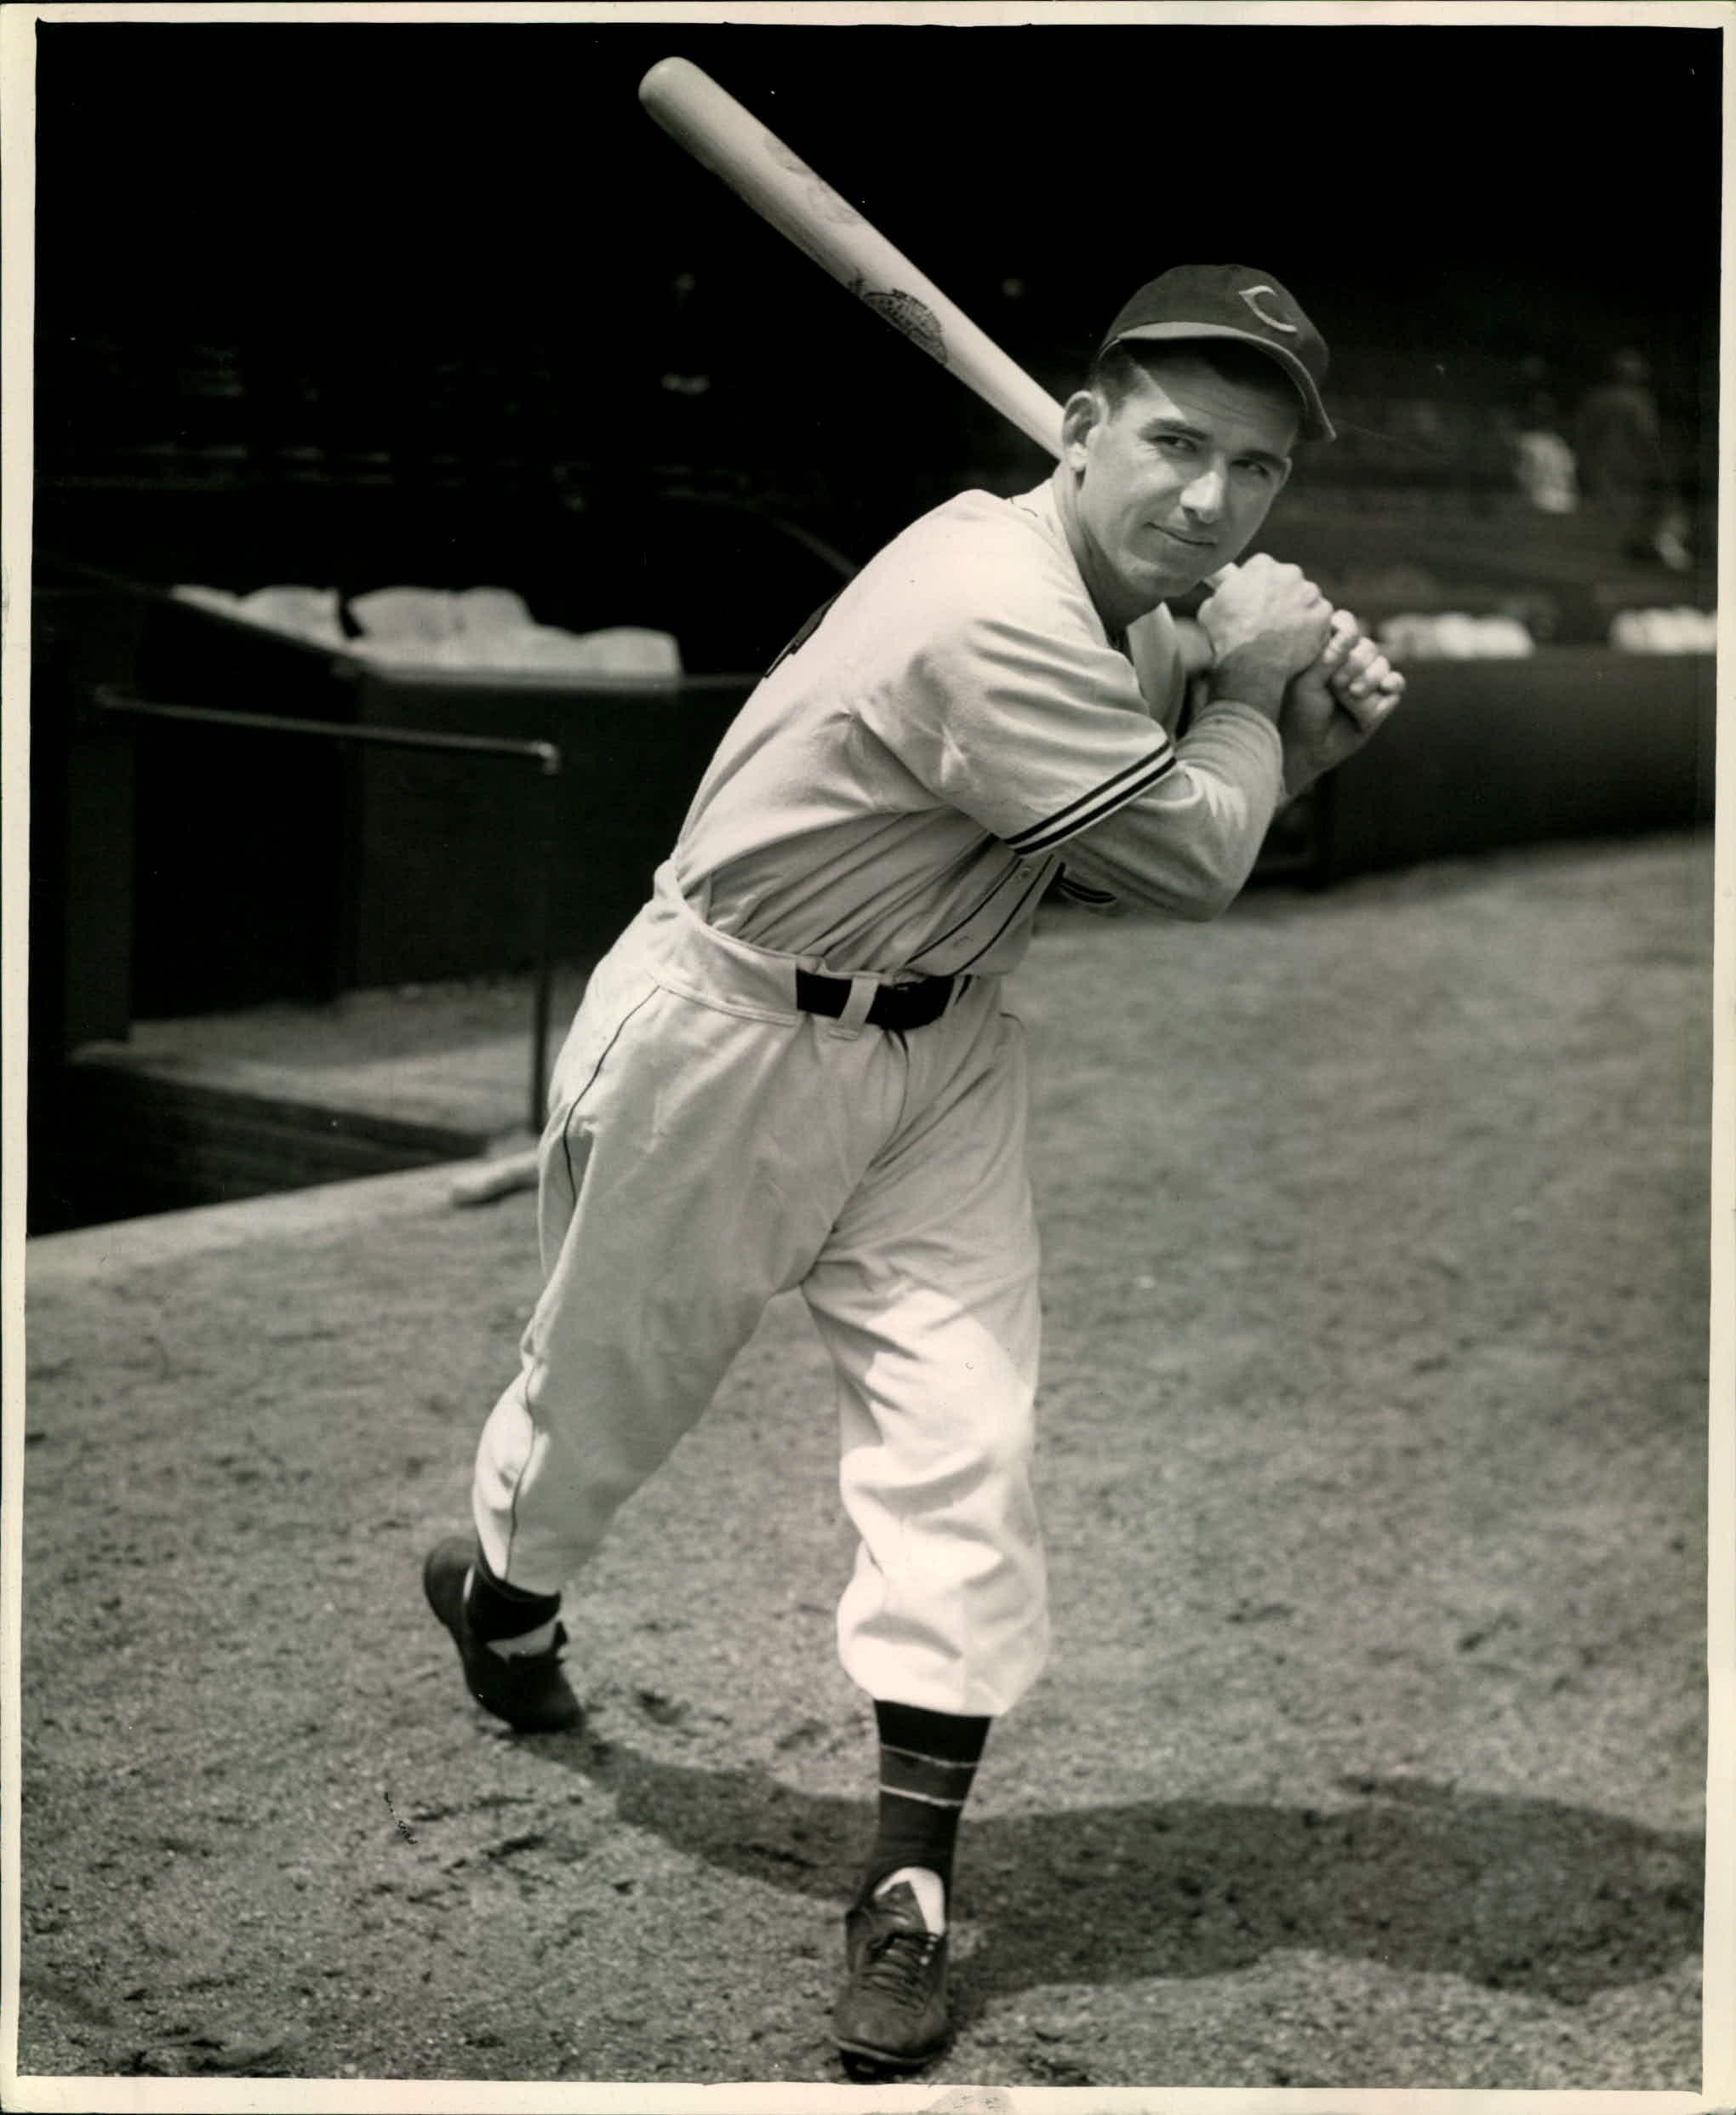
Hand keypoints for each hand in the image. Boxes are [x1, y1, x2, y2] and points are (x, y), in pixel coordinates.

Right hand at [1198, 555, 1334, 715]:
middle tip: (1272, 619)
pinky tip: (1298, 642)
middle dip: (1283, 596)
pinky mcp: (1323, 614)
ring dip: (1299, 611)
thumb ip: (1224, 592)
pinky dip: (1313, 628)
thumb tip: (1223, 590)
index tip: (1257, 601)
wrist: (1249, 665)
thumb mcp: (1210, 608)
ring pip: (1307, 598)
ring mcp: (1309, 593)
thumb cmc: (1225, 639)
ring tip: (1285, 635)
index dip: (1260, 586)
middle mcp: (1288, 573)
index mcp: (1261, 566)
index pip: (1265, 567)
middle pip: (1290, 580)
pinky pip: (1321, 617)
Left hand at [1278, 609, 1404, 797]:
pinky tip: (1384, 688)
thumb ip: (1329, 655)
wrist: (1307, 748)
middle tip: (1337, 684)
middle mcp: (1350, 661)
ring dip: (1369, 679)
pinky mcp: (1381, 700)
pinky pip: (1396, 683)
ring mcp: (1367, 680)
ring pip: (1383, 665)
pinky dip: (1392, 683)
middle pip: (1368, 647)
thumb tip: (1350, 631)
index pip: (1346, 623)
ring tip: (1352, 695)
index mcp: (1329, 649)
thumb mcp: (1307, 681)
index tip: (1340, 645)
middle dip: (1356, 664)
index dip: (1347, 631)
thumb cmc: (1299, 711)